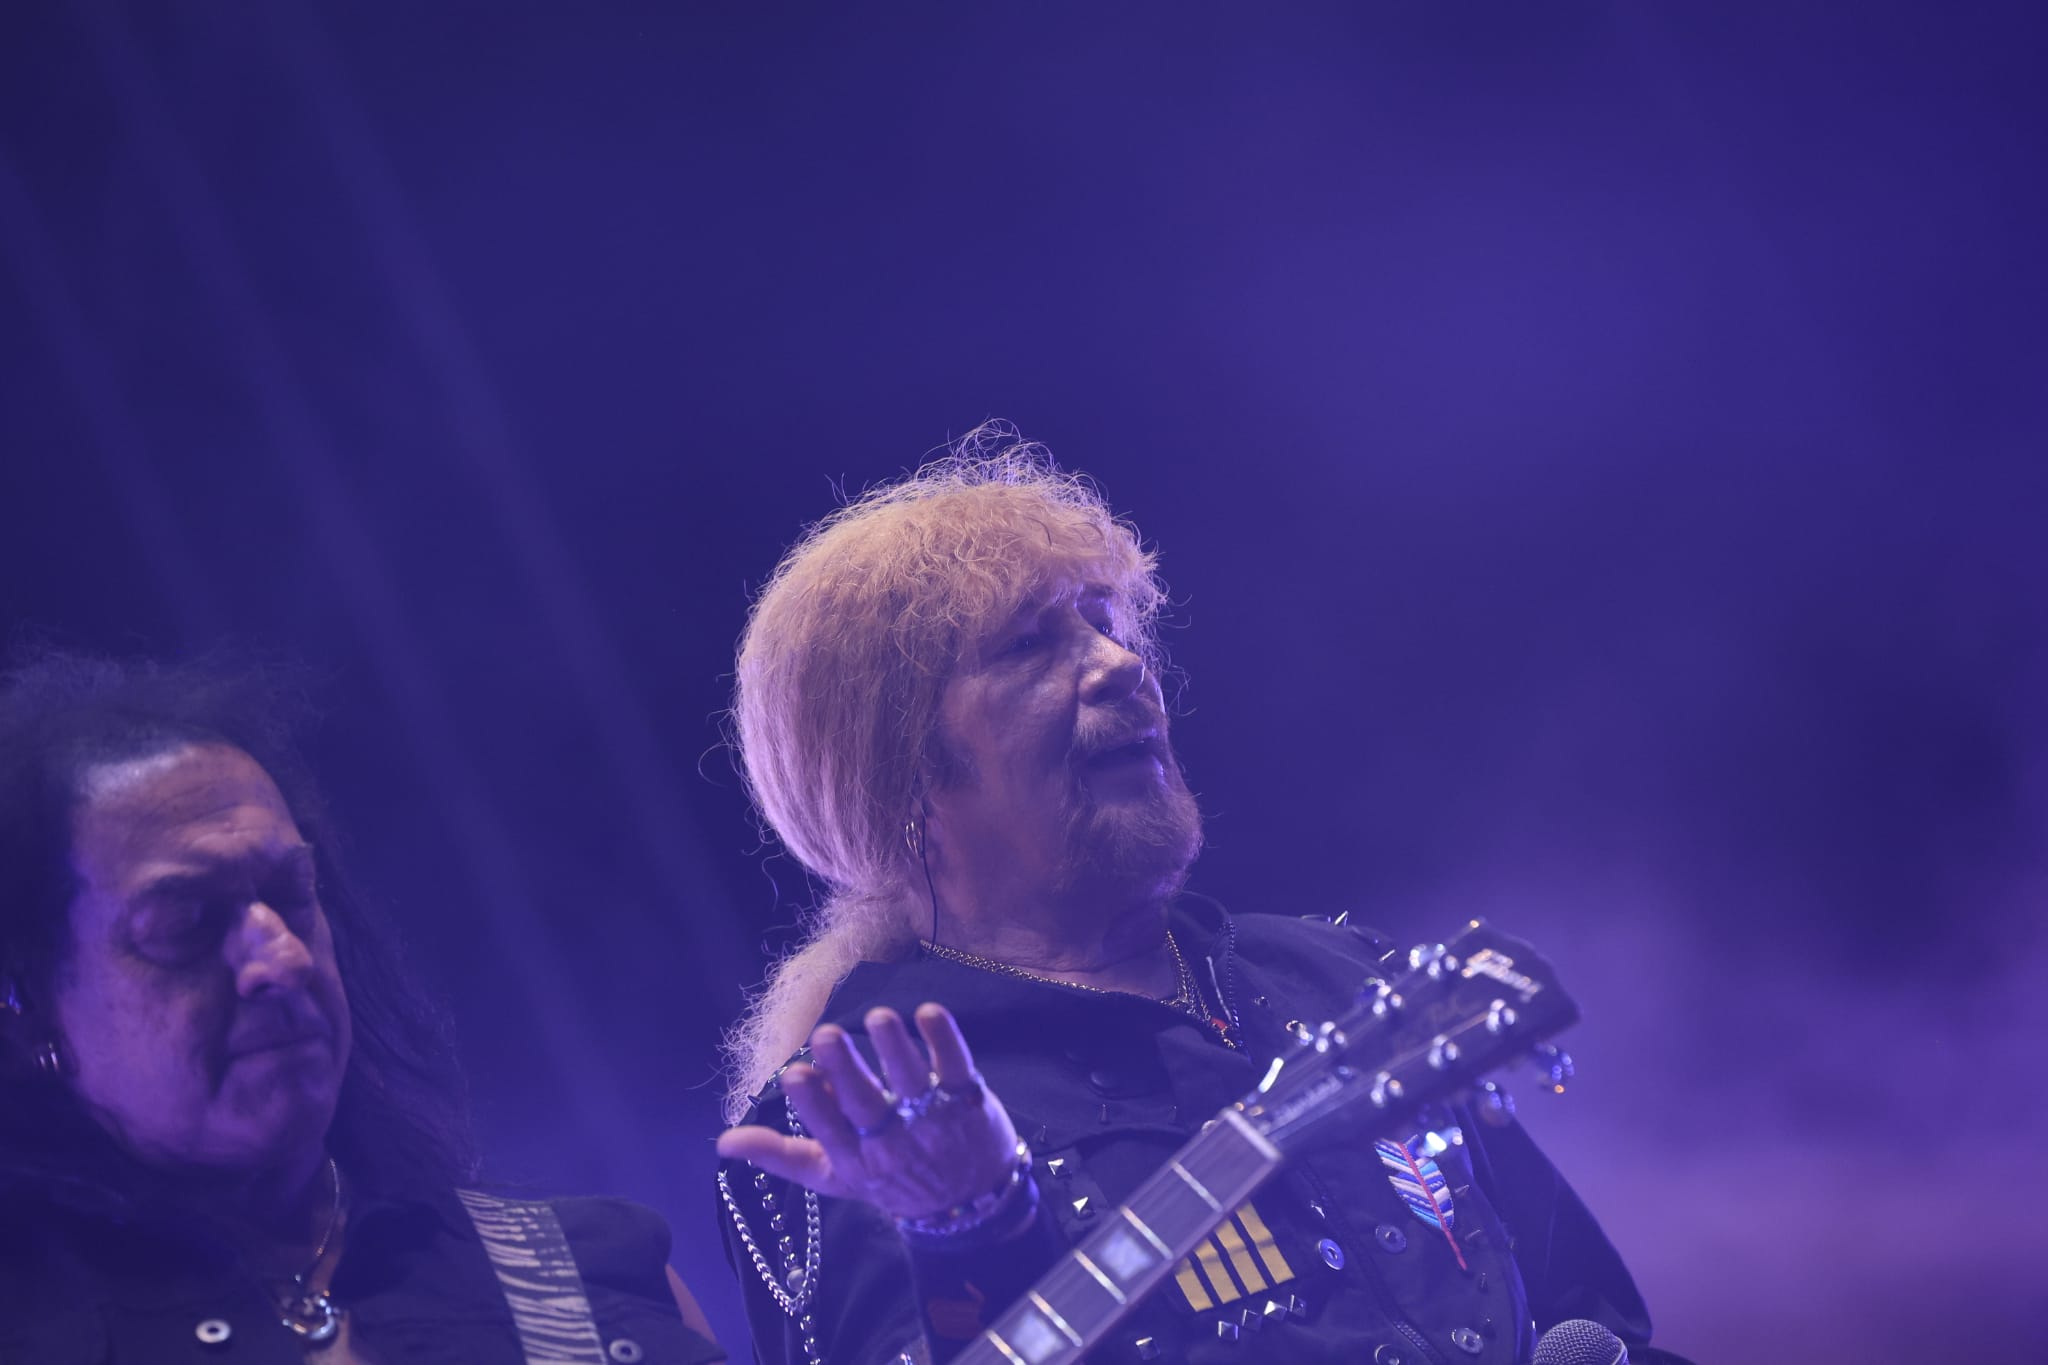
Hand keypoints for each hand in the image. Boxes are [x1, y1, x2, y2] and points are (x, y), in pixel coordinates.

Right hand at [716, 1002, 1019, 1221]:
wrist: (969, 1201)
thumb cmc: (887, 1179)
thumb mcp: (832, 1176)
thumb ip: (780, 1155)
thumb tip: (723, 1141)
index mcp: (853, 1159)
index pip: (829, 1132)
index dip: (813, 1105)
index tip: (795, 1075)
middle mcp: (891, 1142)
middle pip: (866, 1105)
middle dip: (847, 1071)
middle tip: (828, 1034)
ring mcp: (933, 1121)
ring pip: (911, 1083)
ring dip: (895, 1049)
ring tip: (878, 1017)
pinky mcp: (967, 1100)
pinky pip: (956, 1067)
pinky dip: (945, 1041)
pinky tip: (929, 1012)